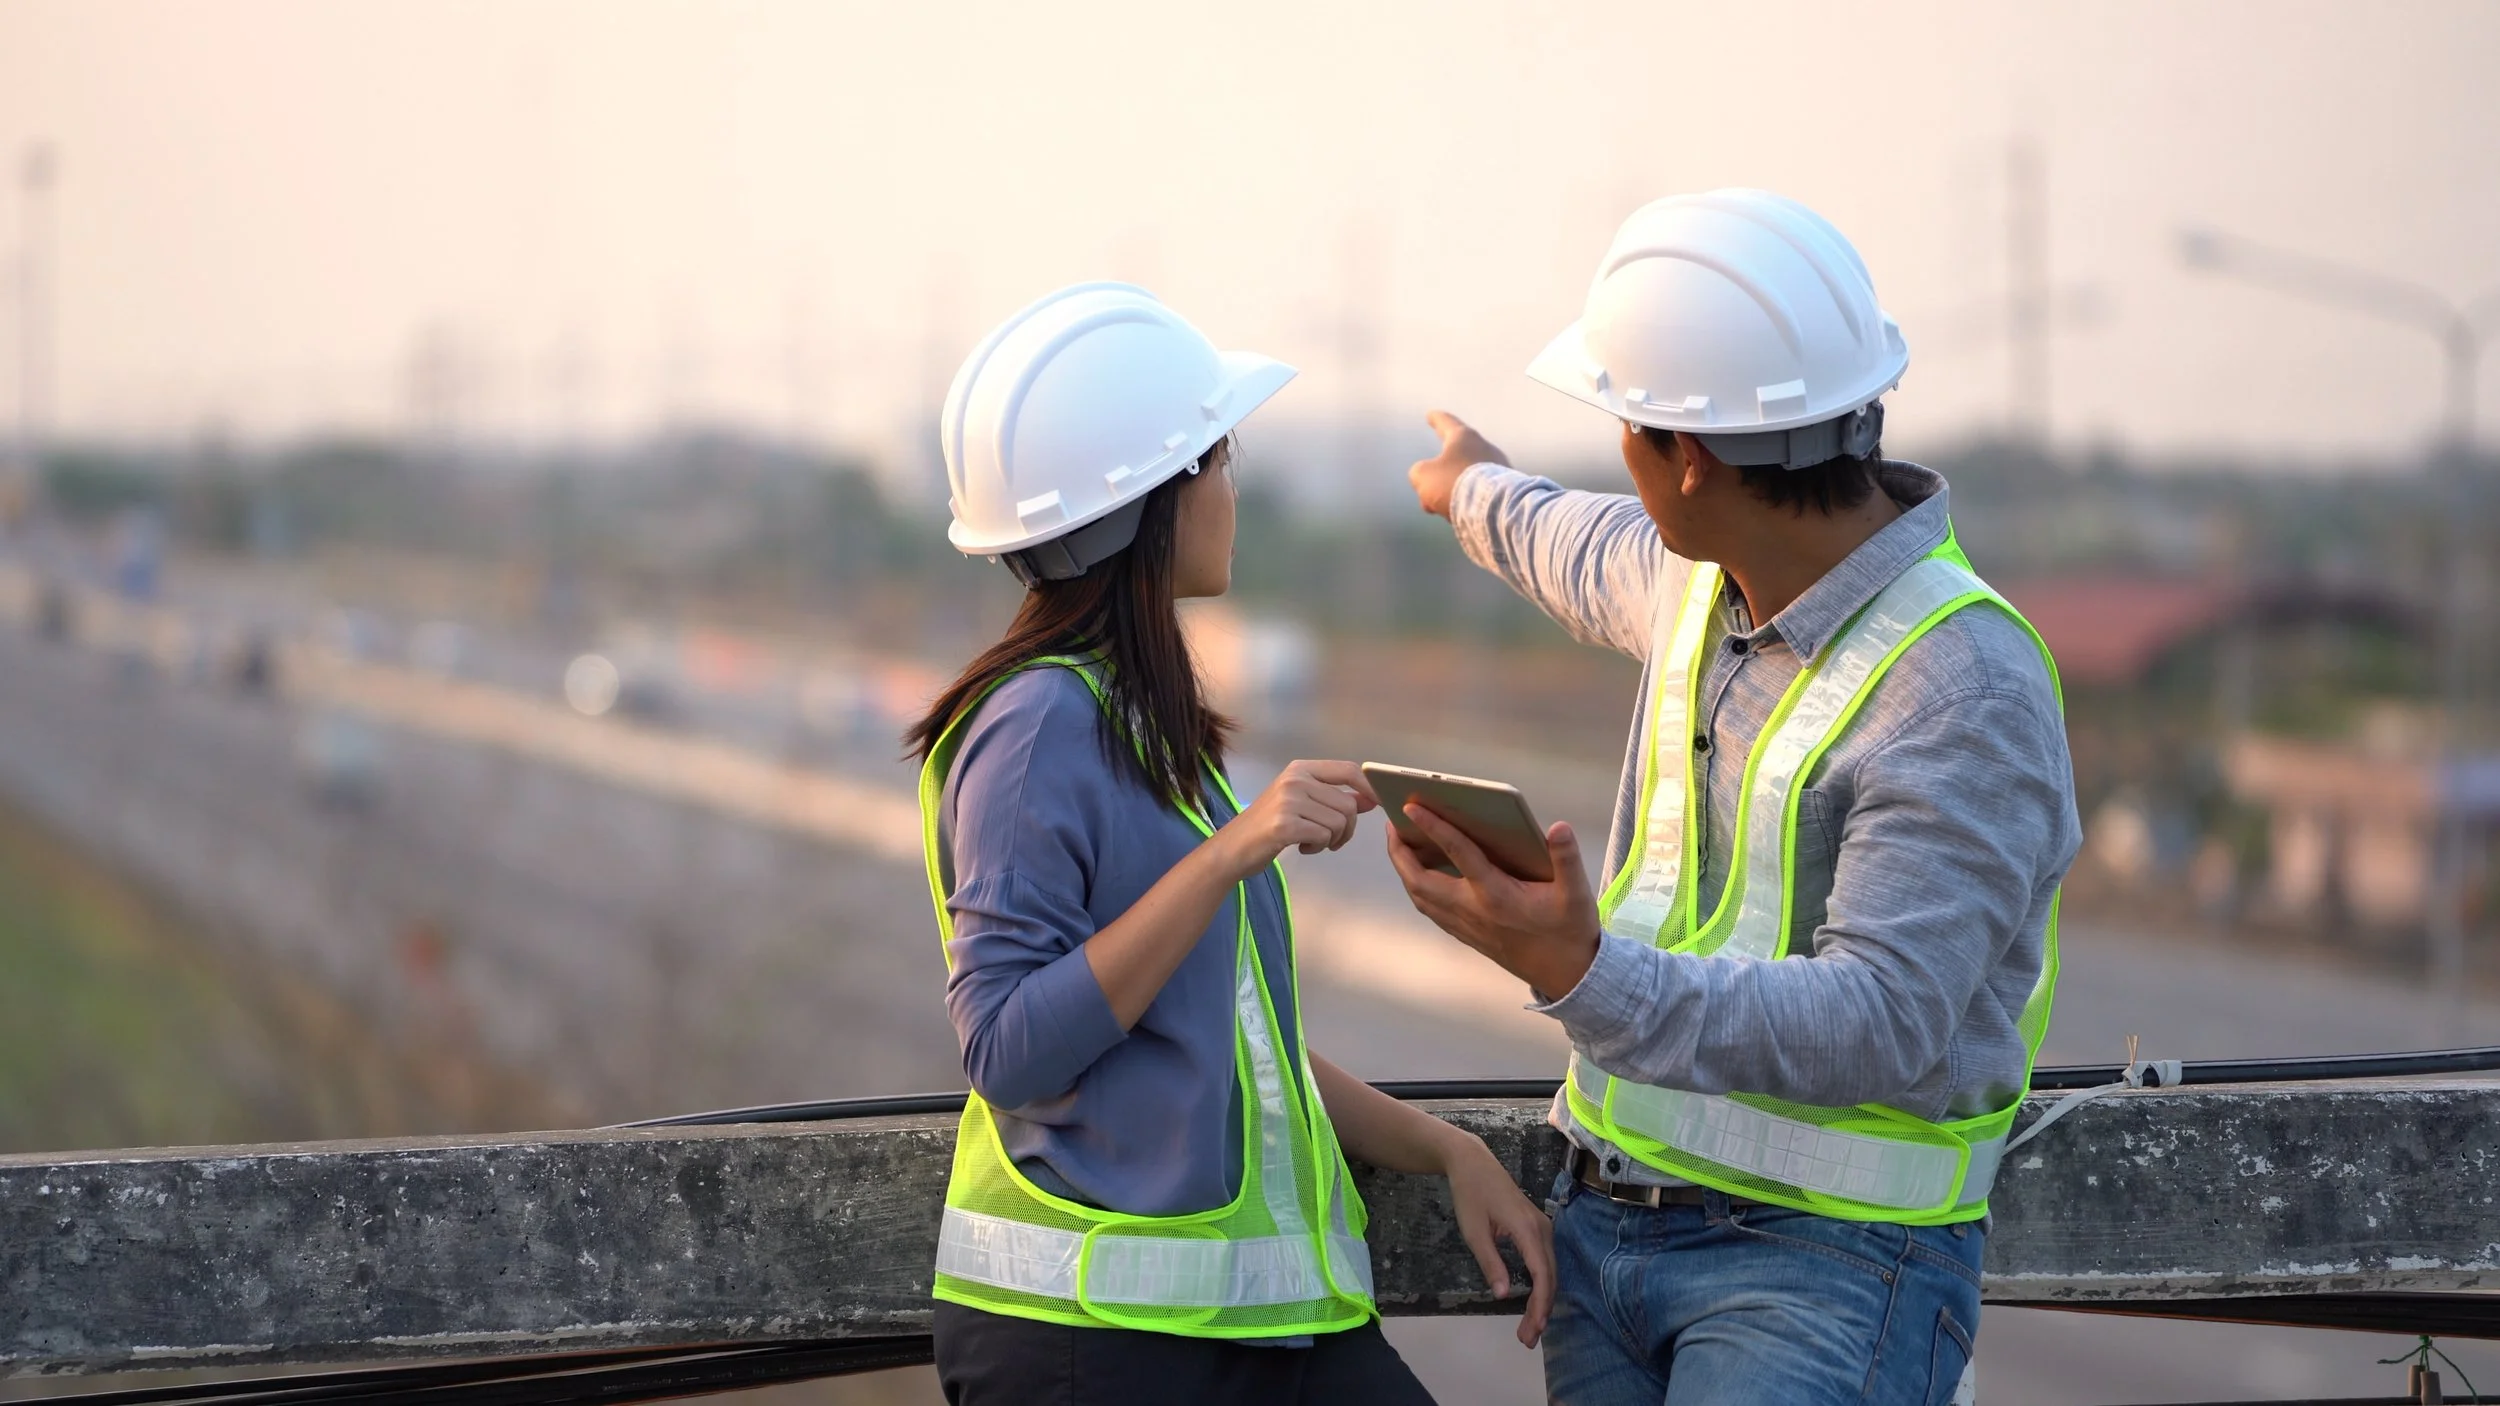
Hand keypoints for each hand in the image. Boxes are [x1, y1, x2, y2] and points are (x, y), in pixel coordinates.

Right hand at [1215, 760, 1376, 877]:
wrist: (1233, 848)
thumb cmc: (1268, 826)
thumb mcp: (1302, 804)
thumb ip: (1335, 798)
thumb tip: (1371, 799)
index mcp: (1300, 769)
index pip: (1348, 770)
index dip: (1369, 787)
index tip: (1379, 803)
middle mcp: (1295, 779)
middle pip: (1348, 803)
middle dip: (1346, 828)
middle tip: (1329, 839)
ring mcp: (1289, 800)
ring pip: (1339, 821)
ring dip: (1331, 839)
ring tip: (1311, 841)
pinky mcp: (1285, 824)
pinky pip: (1324, 835)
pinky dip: (1319, 846)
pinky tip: (1302, 847)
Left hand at [1387, 802, 1599, 998]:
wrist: (1566, 976)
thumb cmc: (1570, 930)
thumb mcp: (1577, 894)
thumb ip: (1567, 858)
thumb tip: (1559, 827)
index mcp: (1496, 896)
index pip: (1458, 853)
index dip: (1433, 827)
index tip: (1410, 807)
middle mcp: (1473, 911)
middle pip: (1420, 880)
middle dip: (1399, 852)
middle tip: (1390, 824)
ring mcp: (1465, 925)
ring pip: (1420, 896)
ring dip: (1404, 869)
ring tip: (1399, 842)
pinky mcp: (1466, 935)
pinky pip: (1429, 908)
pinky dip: (1417, 886)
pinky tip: (1419, 871)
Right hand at [1408, 410, 1509, 518]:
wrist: (1492, 508)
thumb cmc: (1453, 483)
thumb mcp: (1423, 476)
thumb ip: (1419, 472)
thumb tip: (1425, 477)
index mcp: (1463, 437)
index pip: (1446, 422)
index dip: (1436, 419)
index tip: (1431, 414)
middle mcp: (1484, 446)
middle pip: (1458, 454)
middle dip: (1442, 468)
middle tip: (1430, 480)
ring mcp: (1499, 467)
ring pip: (1468, 475)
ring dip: (1453, 488)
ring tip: (1441, 506)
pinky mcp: (1507, 488)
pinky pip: (1481, 489)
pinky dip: (1468, 498)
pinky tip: (1460, 513)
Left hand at [1438, 1130, 1556, 1346]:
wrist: (1473, 1163)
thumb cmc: (1470, 1195)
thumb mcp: (1474, 1232)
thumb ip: (1491, 1263)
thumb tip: (1504, 1295)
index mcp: (1527, 1229)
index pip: (1542, 1275)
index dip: (1539, 1305)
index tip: (1532, 1330)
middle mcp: (1542, 1229)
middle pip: (1550, 1276)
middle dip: (1542, 1310)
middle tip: (1527, 1339)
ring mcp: (1543, 1227)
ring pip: (1551, 1270)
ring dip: (1543, 1300)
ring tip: (1530, 1327)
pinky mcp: (1538, 1228)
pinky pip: (1546, 1261)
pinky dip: (1542, 1284)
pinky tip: (1534, 1301)